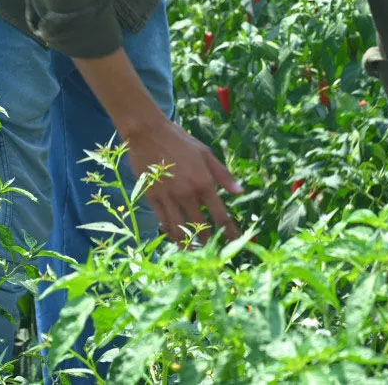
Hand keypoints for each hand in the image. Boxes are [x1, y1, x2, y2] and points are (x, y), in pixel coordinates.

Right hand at [125, 117, 242, 244]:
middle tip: (214, 254)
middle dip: (209, 243)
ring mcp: (168, 197)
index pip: (220, 214)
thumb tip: (240, 191)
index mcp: (204, 182)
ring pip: (179, 229)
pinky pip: (163, 221)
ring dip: (187, 244)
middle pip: (200, 227)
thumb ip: (223, 174)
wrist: (147, 133)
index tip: (236, 241)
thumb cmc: (179, 140)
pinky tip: (175, 237)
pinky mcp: (152, 197)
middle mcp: (187, 193)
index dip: (230, 231)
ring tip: (194, 253)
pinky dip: (170, 231)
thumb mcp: (205, 153)